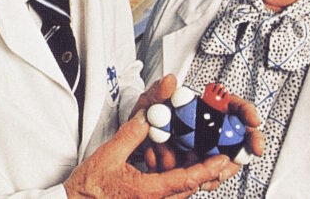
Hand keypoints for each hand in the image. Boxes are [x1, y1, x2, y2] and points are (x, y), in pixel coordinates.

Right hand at [63, 110, 230, 197]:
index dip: (206, 169)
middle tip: (221, 157)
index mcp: (147, 192)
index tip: (222, 160)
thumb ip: (132, 134)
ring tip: (206, 160)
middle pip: (189, 189)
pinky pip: (169, 194)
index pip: (185, 180)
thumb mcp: (109, 155)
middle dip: (207, 173)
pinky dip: (179, 180)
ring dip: (194, 177)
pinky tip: (179, 168)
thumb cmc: (88, 189)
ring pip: (180, 193)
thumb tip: (148, 118)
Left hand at [134, 76, 263, 183]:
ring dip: (217, 167)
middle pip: (240, 136)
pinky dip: (201, 179)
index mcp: (205, 109)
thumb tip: (169, 81)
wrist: (136, 143)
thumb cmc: (147, 119)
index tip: (253, 119)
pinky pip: (209, 177)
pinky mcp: (200, 168)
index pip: (233, 106)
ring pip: (226, 161)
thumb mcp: (148, 104)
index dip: (246, 112)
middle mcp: (210, 129)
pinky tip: (187, 174)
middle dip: (247, 145)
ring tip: (194, 162)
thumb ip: (158, 93)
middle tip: (249, 151)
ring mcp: (207, 149)